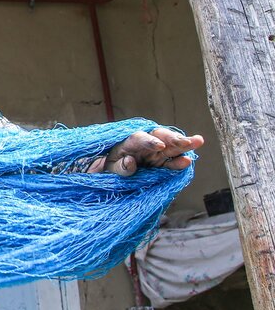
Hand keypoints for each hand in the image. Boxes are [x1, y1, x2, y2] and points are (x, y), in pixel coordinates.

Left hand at [88, 128, 203, 175]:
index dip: (149, 141)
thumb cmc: (110, 167)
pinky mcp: (162, 162)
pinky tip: (188, 160)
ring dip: (184, 144)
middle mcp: (144, 144)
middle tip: (186, 141)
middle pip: (160, 137)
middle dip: (173, 138)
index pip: (139, 138)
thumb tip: (130, 162)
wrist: (113, 172)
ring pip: (170, 146)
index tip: (159, 145)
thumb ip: (120, 166)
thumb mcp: (110, 168)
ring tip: (198, 141)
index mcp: (128, 142)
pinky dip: (180, 161)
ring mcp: (155, 153)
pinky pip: (172, 161)